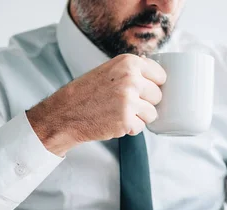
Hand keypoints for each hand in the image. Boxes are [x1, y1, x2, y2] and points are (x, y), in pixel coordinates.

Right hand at [26, 54, 166, 156]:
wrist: (66, 113)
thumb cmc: (88, 92)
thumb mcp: (110, 70)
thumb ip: (133, 70)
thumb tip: (159, 74)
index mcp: (128, 63)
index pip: (160, 75)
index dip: (152, 85)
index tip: (141, 90)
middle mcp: (131, 79)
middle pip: (158, 95)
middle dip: (145, 103)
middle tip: (125, 103)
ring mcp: (129, 100)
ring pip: (152, 113)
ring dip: (139, 117)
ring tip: (120, 112)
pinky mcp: (126, 120)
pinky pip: (141, 127)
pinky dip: (130, 128)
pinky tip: (115, 121)